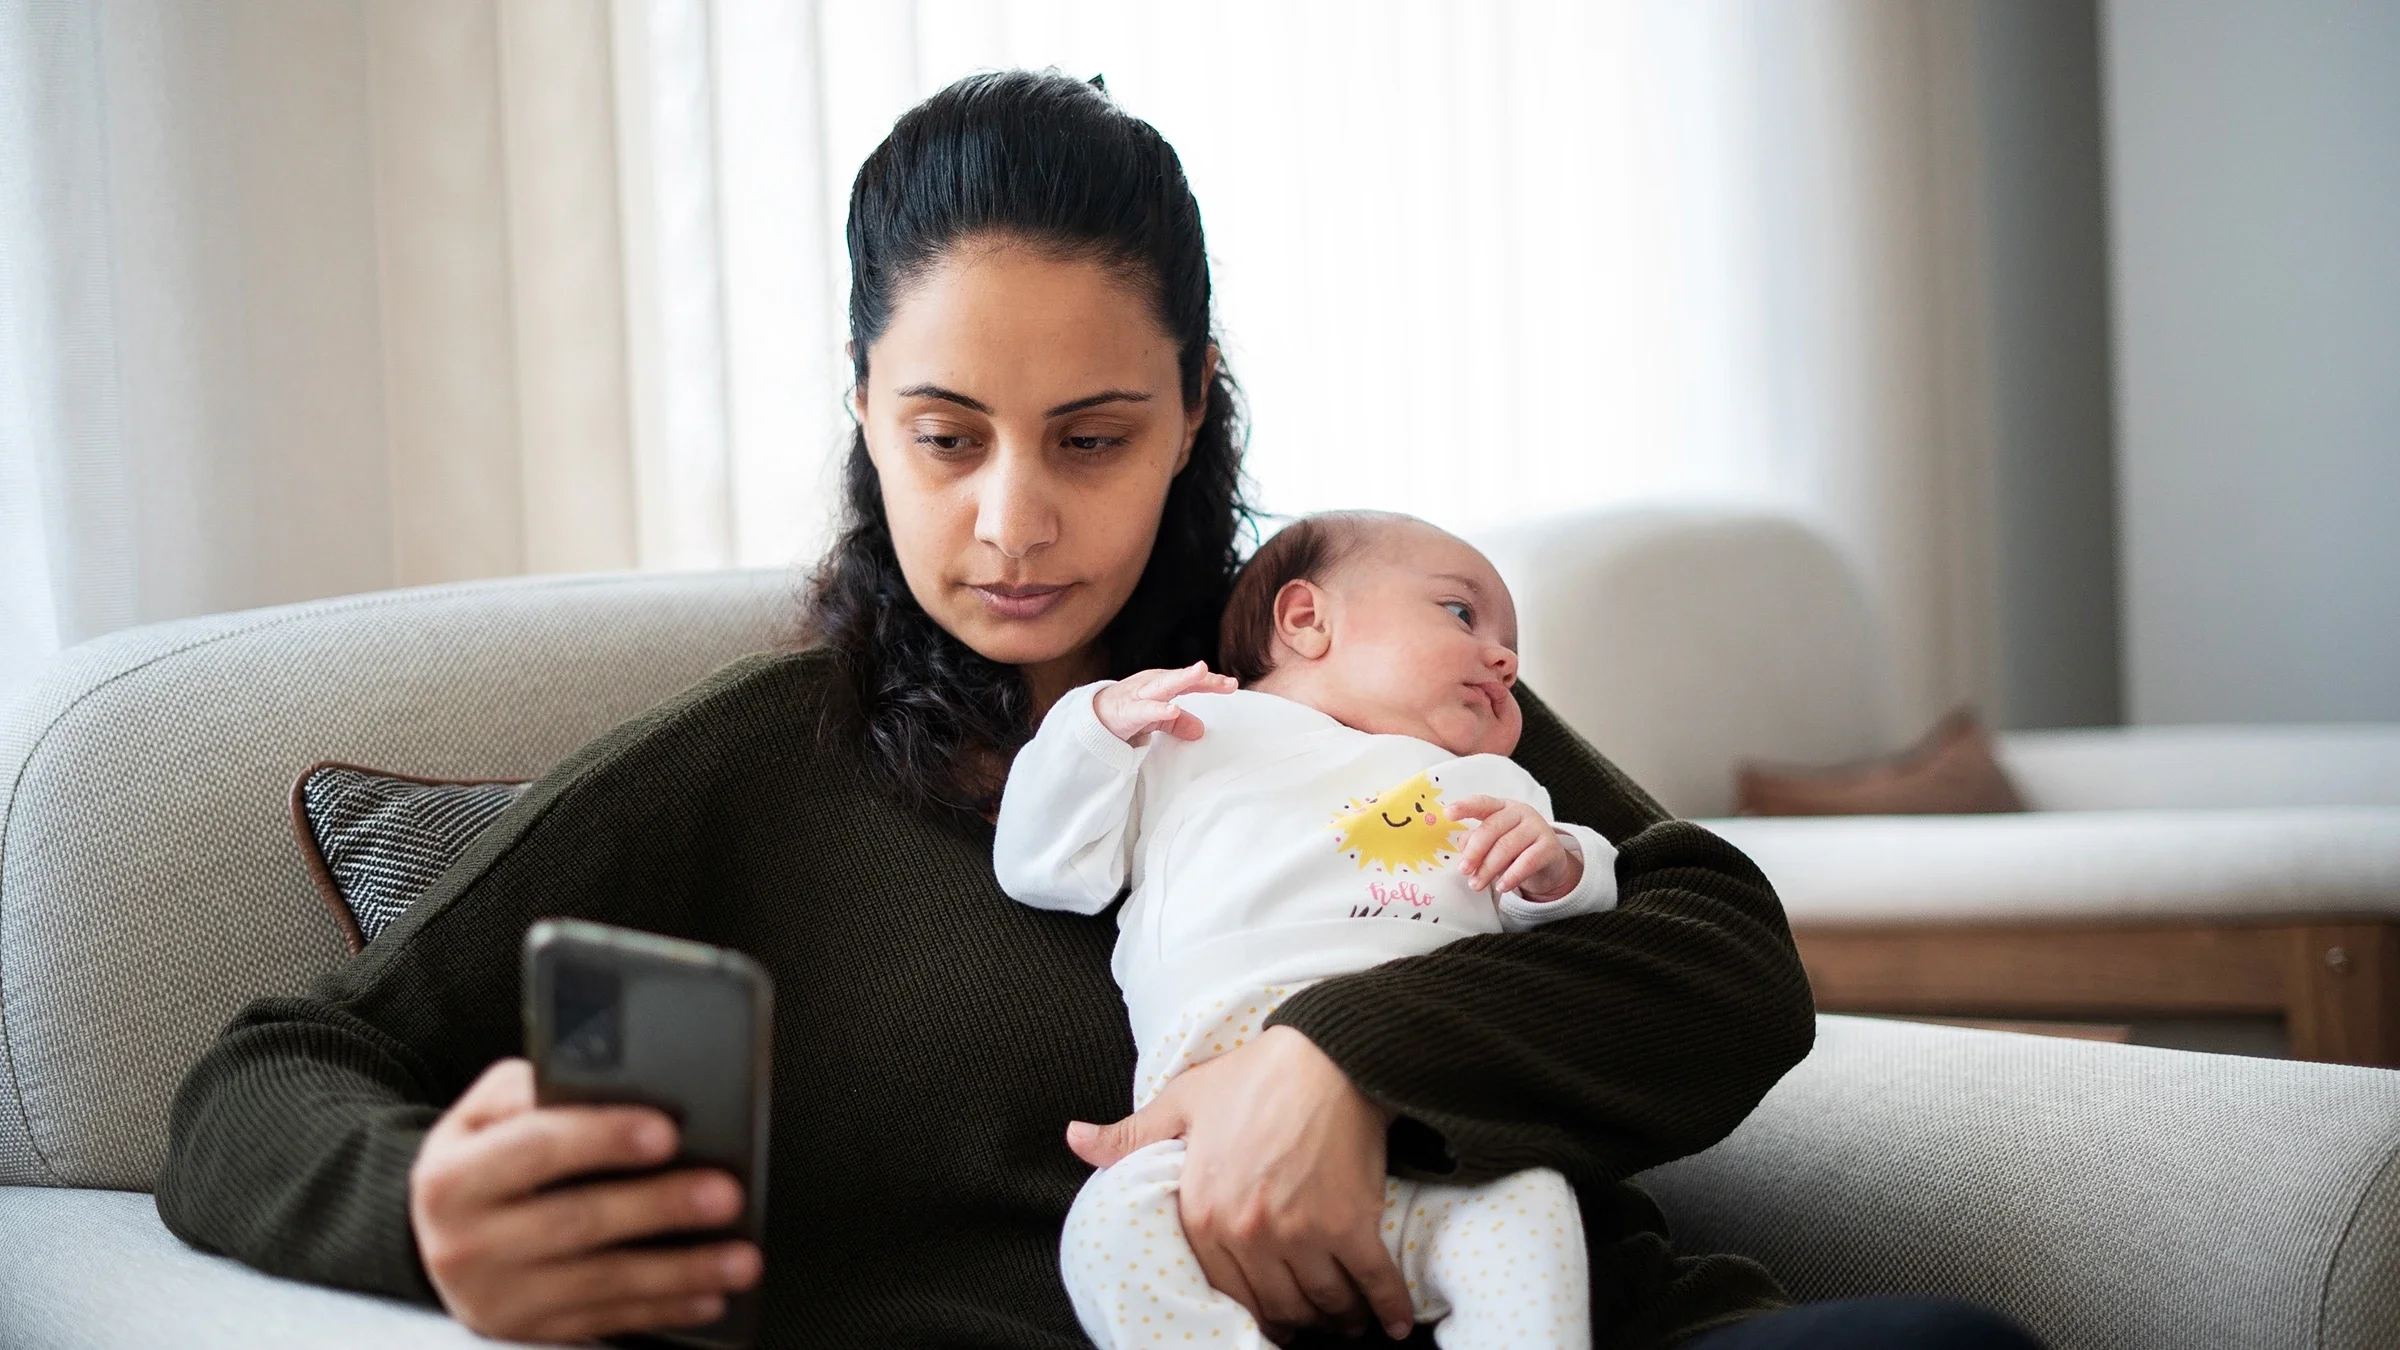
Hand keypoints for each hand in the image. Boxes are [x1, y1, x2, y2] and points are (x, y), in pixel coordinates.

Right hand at [409, 1059, 761, 1342]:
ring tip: (739, 1257)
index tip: (666, 1132)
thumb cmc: (481, 1161)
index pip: (535, 1147)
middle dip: (659, 1206)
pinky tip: (708, 1296)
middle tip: (725, 1193)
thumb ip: (527, 1090)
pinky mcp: (528, 1331)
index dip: (602, 1138)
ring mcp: (498, 1297)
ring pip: (601, 1283)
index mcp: (452, 1177)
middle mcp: (466, 1243)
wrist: (438, 1239)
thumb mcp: (479, 1116)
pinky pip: (605, 1322)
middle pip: (576, 1221)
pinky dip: (663, 1309)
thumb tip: (591, 1077)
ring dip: (679, 1271)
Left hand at [1065, 1026, 1414, 1343]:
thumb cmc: (1254, 1077)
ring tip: (1343, 1316)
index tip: (1265, 1311)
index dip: (1249, 1305)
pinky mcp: (1351, 1225)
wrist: (1327, 1055)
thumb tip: (1075, 1138)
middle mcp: (1249, 1232)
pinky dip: (1386, 1307)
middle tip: (1307, 1317)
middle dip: (1294, 1317)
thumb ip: (1130, 1135)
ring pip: (1321, 1301)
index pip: (1223, 1287)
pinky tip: (1392, 1322)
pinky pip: (1372, 1281)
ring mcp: (1303, 1233)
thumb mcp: (1182, 1101)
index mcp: (1203, 1210)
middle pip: (1277, 1303)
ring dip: (1335, 1315)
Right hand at [1092, 661, 1236, 743]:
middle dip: (1199, 676)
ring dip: (1181, 678)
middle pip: (1179, 679)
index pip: (1190, 682)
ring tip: (1200, 672)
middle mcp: (1151, 684)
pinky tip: (1173, 709)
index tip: (1232, 685)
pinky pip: (1144, 709)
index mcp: (1160, 684)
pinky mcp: (1126, 711)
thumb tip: (1201, 730)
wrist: (1091, 719)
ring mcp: (1137, 695)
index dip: (1211, 683)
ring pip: (1162, 685)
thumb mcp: (1156, 717)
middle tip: (1223, 678)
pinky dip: (1158, 708)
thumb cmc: (1126, 712)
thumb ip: (1177, 722)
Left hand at [1446, 796, 1581, 899]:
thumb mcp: (1493, 844)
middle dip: (1474, 851)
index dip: (1464, 807)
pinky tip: (1501, 887)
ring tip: (1476, 885)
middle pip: (1492, 828)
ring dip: (1488, 868)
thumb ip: (1476, 842)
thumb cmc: (1515, 850)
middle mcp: (1520, 812)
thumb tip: (1462, 846)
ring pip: (1507, 846)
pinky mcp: (1550, 847)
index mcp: (1502, 807)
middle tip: (1463, 870)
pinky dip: (1512, 876)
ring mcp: (1537, 827)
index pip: (1482, 803)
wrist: (1549, 863)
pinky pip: (1527, 861)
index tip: (1447, 814)